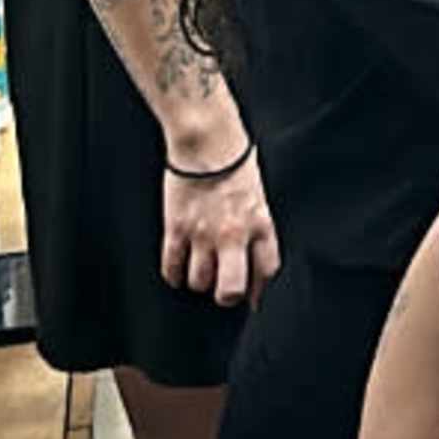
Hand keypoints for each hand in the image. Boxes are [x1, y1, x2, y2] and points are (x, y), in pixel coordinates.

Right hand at [161, 132, 277, 304]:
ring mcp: (203, 233)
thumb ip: (258, 229)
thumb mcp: (260, 197)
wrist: (207, 139)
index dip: (260, 291)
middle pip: (230, 290)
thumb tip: (254, 259)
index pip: (266, 273)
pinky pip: (172, 267)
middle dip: (227, 295)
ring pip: (199, 282)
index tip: (254, 299)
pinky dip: (174, 273)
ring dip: (199, 280)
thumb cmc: (235, 161)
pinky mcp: (176, 228)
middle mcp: (233, 234)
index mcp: (260, 225)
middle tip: (224, 289)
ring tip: (200, 269)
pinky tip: (178, 268)